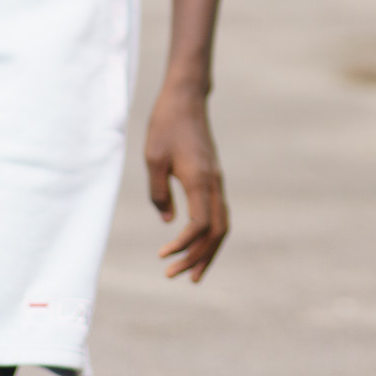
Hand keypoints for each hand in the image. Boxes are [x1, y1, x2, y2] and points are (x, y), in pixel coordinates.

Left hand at [144, 83, 229, 280]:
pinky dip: (209, 234)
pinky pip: (217, 213)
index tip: (162, 255)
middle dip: (198, 258)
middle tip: (174, 276)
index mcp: (199, 180)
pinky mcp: (212, 177)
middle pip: (217, 232)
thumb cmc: (166, 125)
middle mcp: (214, 183)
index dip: (183, 245)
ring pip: (222, 224)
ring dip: (207, 250)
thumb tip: (167, 221)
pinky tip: (195, 244)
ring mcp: (216, 180)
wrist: (186, 99)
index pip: (199, 225)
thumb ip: (159, 193)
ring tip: (191, 272)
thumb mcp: (153, 159)